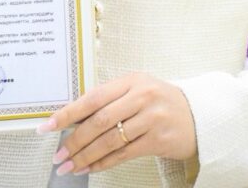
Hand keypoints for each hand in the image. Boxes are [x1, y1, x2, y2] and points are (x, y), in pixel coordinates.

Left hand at [38, 72, 196, 176]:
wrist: (199, 115)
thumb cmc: (161, 102)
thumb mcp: (138, 90)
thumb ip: (110, 99)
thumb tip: (72, 118)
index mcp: (132, 80)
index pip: (93, 97)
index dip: (68, 113)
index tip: (48, 126)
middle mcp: (142, 96)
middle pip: (99, 121)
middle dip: (74, 140)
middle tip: (58, 154)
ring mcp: (152, 118)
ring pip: (110, 140)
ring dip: (85, 156)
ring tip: (69, 166)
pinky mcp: (159, 140)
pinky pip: (123, 154)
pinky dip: (103, 163)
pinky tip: (90, 168)